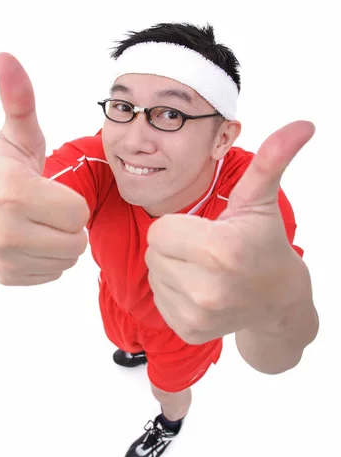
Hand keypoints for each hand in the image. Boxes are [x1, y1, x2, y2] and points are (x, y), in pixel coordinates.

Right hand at [0, 53, 89, 285]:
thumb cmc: (5, 166)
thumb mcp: (18, 134)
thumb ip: (20, 99)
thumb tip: (6, 57)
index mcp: (13, 192)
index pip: (78, 213)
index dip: (71, 201)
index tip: (49, 189)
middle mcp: (3, 230)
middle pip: (75, 241)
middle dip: (67, 224)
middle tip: (45, 208)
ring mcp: (2, 257)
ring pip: (66, 260)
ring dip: (59, 242)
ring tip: (37, 222)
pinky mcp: (5, 275)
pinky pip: (52, 273)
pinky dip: (46, 259)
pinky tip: (28, 239)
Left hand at [145, 120, 314, 343]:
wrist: (277, 298)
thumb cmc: (263, 243)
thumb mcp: (260, 201)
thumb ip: (271, 160)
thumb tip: (302, 125)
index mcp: (220, 251)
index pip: (159, 230)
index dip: (179, 226)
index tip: (206, 232)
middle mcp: (207, 289)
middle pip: (154, 252)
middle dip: (175, 245)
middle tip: (206, 250)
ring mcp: (198, 315)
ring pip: (155, 274)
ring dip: (172, 268)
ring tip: (205, 269)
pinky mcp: (189, 331)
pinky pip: (159, 298)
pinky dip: (174, 291)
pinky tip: (201, 289)